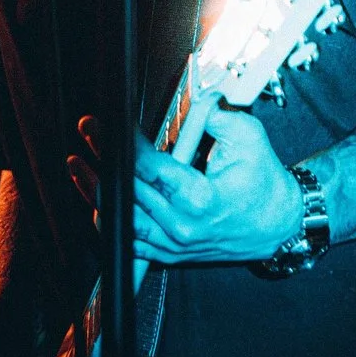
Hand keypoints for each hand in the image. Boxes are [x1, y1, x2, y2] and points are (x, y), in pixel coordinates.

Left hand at [71, 111, 299, 264]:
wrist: (276, 224)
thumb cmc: (263, 182)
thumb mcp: (251, 139)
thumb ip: (219, 117)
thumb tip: (195, 101)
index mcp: (201, 199)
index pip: (149, 168)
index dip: (122, 144)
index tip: (105, 125)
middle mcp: (183, 226)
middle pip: (129, 193)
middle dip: (104, 160)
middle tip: (87, 134)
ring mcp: (175, 245)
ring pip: (123, 221)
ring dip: (96, 193)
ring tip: (79, 167)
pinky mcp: (171, 254)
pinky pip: (131, 244)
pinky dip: (111, 223)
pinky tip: (96, 201)